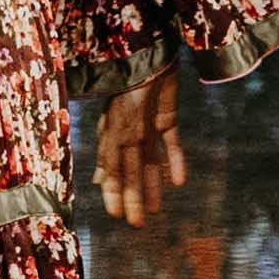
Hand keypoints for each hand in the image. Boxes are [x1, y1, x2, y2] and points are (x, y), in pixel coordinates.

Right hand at [91, 70, 188, 227]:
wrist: (151, 53)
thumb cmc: (128, 85)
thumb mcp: (116, 123)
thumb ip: (110, 152)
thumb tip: (100, 182)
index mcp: (112, 135)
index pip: (111, 171)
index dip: (112, 193)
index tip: (114, 216)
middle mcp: (128, 133)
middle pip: (131, 172)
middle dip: (133, 198)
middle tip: (137, 225)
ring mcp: (147, 125)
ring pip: (150, 162)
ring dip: (152, 185)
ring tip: (155, 210)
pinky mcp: (167, 116)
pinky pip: (171, 143)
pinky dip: (175, 161)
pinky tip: (179, 181)